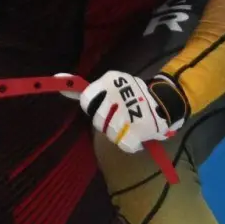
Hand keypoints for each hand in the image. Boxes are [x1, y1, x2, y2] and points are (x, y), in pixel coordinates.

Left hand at [61, 71, 186, 153]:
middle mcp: (115, 95)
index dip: (90, 105)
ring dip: (118, 131)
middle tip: (121, 116)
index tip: (96, 105)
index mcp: (110, 80)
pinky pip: (123, 144)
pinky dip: (131, 143)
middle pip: (97, 118)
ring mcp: (124, 114)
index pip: (86, 98)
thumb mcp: (114, 84)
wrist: (168, 102)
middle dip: (106, 119)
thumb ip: (88, 88)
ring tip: (132, 123)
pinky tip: (139, 134)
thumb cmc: (136, 95)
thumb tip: (57, 79)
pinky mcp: (134, 131)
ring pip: (108, 132)